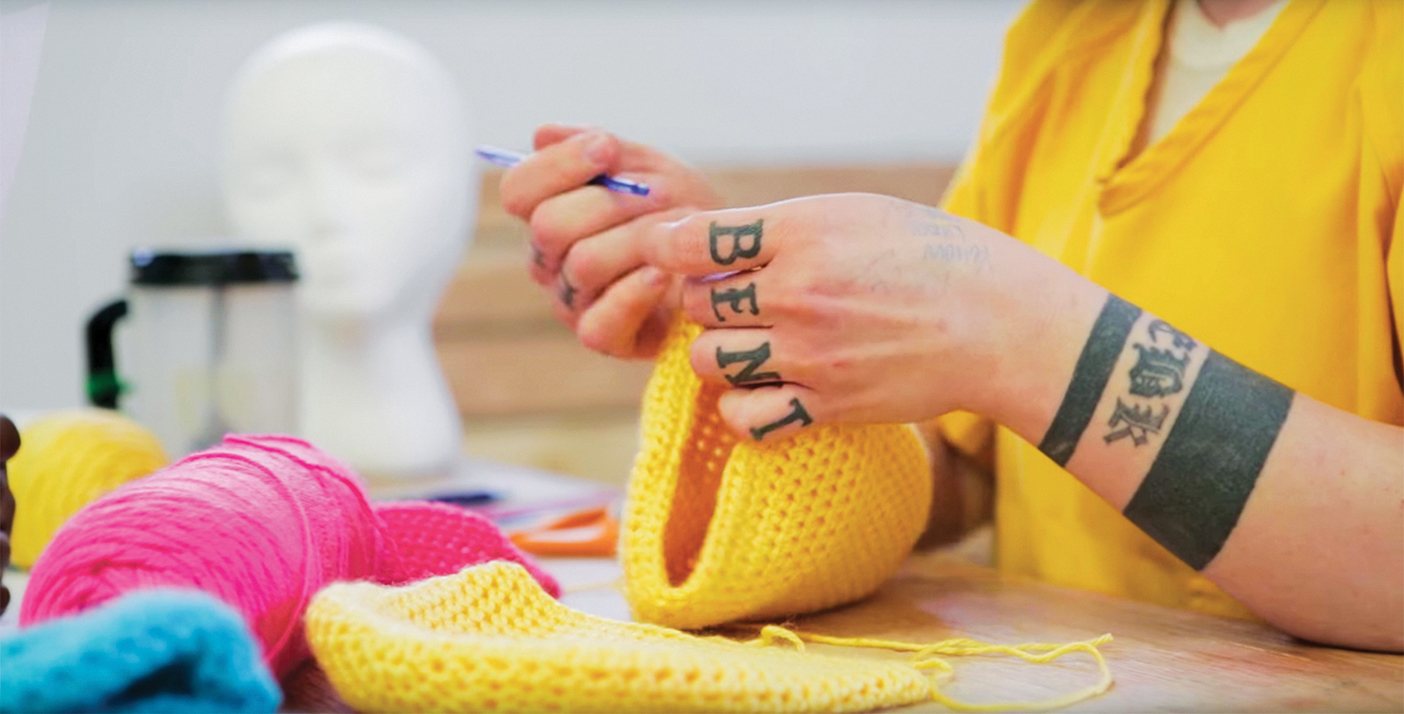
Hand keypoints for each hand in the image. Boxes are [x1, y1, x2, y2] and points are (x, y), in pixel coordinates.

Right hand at [499, 125, 722, 357]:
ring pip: (582, 265)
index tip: (607, 148)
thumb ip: (603, 149)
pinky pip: (600, 322)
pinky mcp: (606, 338)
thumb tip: (541, 133)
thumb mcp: (652, 169)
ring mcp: (574, 302)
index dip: (557, 166)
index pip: (519, 190)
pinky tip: (664, 273)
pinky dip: (634, 293)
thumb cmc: (683, 215)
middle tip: (658, 193)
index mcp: (550, 215)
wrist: (733, 262)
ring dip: (636, 240)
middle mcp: (551, 261)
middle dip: (608, 202)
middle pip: (548, 226)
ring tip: (677, 230)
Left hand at [642, 193, 1065, 440]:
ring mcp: (810, 354)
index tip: (683, 253)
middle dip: (707, 299)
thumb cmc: (929, 256)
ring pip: (708, 361)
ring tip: (756, 341)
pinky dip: (742, 406)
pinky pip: (744, 418)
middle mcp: (797, 293)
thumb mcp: (854, 213)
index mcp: (802, 232)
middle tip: (742, 298)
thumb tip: (698, 241)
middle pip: (694, 304)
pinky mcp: (828, 405)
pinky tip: (766, 386)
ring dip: (721, 352)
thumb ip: (777, 227)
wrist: (999, 323)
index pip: (688, 241)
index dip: (671, 247)